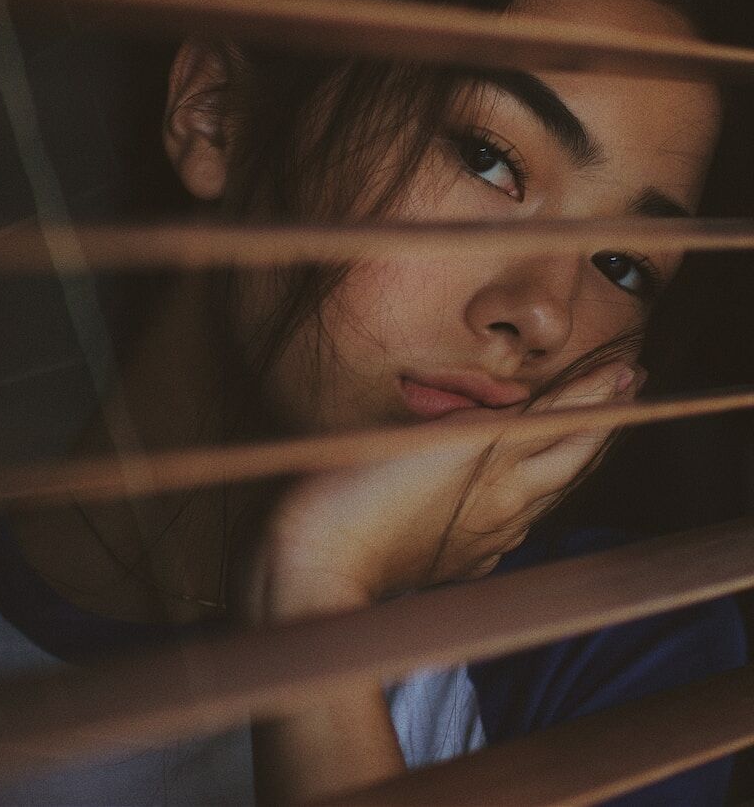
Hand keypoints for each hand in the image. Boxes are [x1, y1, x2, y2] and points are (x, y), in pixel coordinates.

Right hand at [242, 361, 638, 623]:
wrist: (316, 572)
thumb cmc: (359, 495)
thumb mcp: (427, 439)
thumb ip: (485, 423)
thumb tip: (541, 415)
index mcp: (498, 471)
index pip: (566, 423)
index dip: (599, 394)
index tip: (628, 371)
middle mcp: (504, 508)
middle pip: (570, 461)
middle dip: (602, 424)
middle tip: (626, 390)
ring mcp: (484, 538)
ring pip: (546, 493)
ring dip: (572, 457)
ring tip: (587, 432)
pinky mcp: (460, 560)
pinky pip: (514, 526)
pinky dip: (533, 498)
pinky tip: (524, 498)